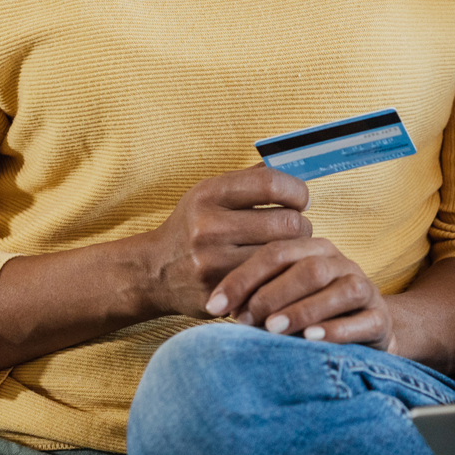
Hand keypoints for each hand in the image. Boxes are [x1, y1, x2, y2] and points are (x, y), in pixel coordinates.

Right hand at [139, 166, 313, 316]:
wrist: (153, 270)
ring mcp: (213, 262)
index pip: (271, 183)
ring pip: (283, 254)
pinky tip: (274, 270)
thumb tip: (293, 161)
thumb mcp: (210, 194)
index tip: (300, 200)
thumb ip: (251, 178)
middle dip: (301, 225)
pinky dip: (279, 275)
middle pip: (287, 222)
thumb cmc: (193, 227)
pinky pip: (270, 281)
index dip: (297, 191)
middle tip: (295, 229)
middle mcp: (208, 226)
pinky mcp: (221, 292)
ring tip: (285, 249)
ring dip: (294, 252)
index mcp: (209, 194)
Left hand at [204, 236, 395, 349]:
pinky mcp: (381, 318)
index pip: (276, 253)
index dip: (243, 278)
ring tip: (274, 328)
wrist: (366, 328)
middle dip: (273, 294)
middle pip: (309, 268)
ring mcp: (365, 288)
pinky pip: (364, 320)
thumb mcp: (281, 300)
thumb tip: (216, 307)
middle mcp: (340, 263)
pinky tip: (312, 340)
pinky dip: (337, 329)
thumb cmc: (309, 313)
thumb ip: (256, 296)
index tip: (215, 305)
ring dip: (304, 309)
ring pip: (340, 290)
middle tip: (246, 319)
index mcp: (313, 250)